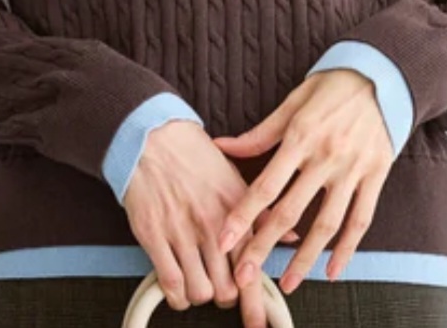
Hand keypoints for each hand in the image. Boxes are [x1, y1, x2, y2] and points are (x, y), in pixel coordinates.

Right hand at [122, 119, 299, 326]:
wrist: (153, 137)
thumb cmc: (194, 155)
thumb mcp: (234, 177)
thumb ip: (263, 211)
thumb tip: (293, 236)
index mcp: (236, 208)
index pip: (254, 264)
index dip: (258, 303)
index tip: (262, 324)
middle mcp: (211, 223)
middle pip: (228, 288)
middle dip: (229, 297)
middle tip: (224, 290)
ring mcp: (181, 231)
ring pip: (201, 292)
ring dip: (202, 296)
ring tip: (201, 283)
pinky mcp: (153, 235)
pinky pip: (171, 283)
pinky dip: (177, 295)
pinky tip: (179, 287)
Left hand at [213, 69, 393, 295]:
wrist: (382, 74)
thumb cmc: (331, 87)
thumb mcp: (293, 102)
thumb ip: (260, 133)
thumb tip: (221, 145)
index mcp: (300, 136)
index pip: (266, 185)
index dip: (243, 216)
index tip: (224, 242)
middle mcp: (326, 156)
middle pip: (290, 211)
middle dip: (264, 246)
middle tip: (245, 276)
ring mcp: (353, 168)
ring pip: (326, 223)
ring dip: (305, 258)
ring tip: (287, 283)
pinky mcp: (376, 175)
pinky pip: (361, 219)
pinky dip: (347, 249)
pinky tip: (332, 271)